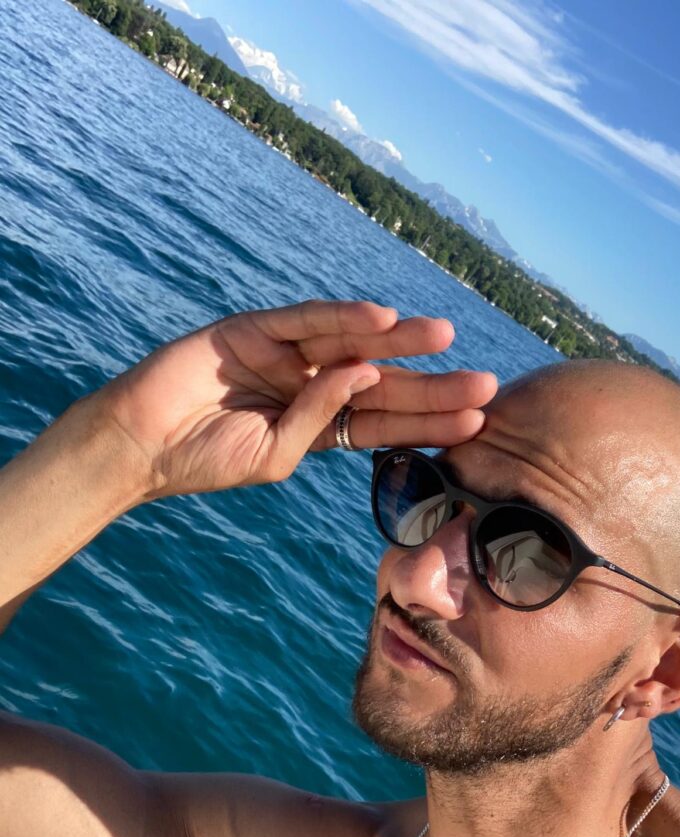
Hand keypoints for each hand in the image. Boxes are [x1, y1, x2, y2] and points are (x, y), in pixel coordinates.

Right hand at [94, 299, 496, 498]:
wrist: (142, 443)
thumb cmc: (205, 459)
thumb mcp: (275, 455)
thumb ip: (320, 420)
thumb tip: (364, 375)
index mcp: (319, 424)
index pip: (385, 421)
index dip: (429, 420)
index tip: (477, 421)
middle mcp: (310, 384)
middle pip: (382, 381)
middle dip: (431, 383)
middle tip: (485, 384)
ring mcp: (285, 353)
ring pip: (353, 343)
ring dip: (400, 341)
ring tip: (446, 339)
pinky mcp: (256, 327)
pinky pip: (307, 319)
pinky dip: (343, 317)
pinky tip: (383, 320)